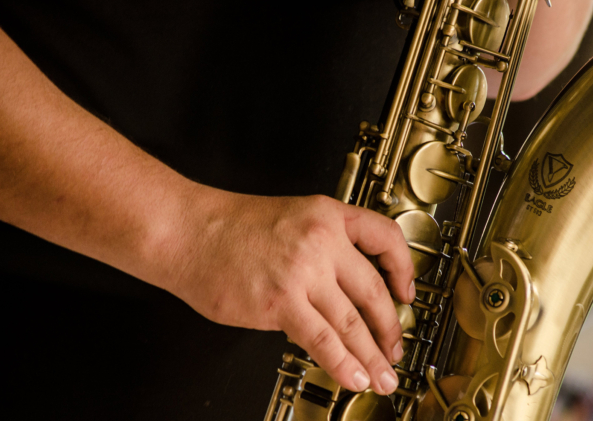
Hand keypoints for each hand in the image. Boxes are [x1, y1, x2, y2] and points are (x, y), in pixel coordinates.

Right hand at [158, 192, 414, 394]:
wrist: (185, 231)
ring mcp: (302, 272)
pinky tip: (353, 376)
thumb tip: (341, 292)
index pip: (385, 237)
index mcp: (327, 216)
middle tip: (395, 349)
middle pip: (373, 290)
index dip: (404, 269)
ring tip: (382, 376)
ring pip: (352, 321)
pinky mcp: (280, 301)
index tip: (407, 292)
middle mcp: (322, 241)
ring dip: (371, 355)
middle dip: (390, 327)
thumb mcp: (289, 218)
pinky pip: (322, 338)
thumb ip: (321, 250)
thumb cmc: (227, 227)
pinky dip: (342, 362)